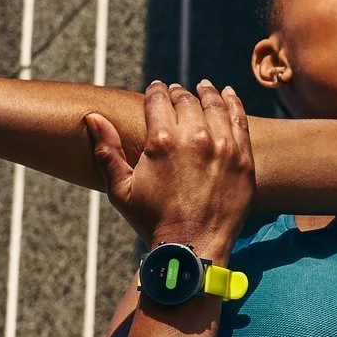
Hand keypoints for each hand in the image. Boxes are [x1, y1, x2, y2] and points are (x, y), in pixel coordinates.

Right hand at [86, 81, 254, 261]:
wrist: (192, 248)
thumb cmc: (152, 221)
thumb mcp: (121, 189)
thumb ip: (107, 150)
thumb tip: (93, 117)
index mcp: (160, 140)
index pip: (158, 100)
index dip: (156, 90)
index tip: (156, 88)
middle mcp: (193, 137)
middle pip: (186, 101)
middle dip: (178, 93)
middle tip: (176, 91)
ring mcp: (222, 146)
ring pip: (214, 106)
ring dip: (206, 93)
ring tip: (204, 87)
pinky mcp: (243, 159)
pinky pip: (239, 120)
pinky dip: (233, 103)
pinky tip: (228, 95)